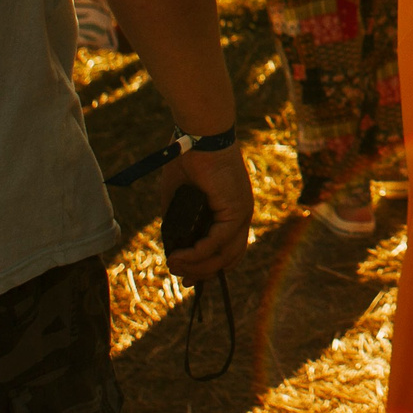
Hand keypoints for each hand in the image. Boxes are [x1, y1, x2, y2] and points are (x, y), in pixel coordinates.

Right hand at [161, 145, 252, 280]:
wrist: (198, 136)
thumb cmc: (188, 158)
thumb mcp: (179, 197)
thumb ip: (177, 219)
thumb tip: (171, 245)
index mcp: (231, 210)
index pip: (227, 249)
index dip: (208, 266)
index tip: (186, 276)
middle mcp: (240, 214)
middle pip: (228, 258)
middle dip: (202, 272)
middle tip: (178, 274)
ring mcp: (241, 213)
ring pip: (224, 255)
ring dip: (197, 266)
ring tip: (174, 265)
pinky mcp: (236, 209)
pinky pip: (218, 241)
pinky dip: (198, 253)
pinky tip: (180, 255)